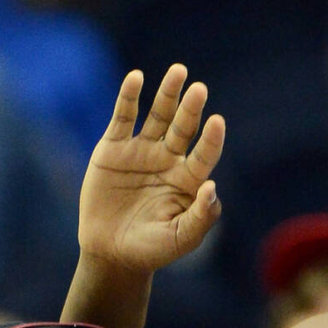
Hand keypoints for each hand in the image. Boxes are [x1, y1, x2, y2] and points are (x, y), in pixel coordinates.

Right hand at [78, 67, 224, 277]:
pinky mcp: (113, 148)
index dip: (211, 139)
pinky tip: (136, 78)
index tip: (217, 123)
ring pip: (158, 115)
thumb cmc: (150, 250)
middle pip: (183, 127)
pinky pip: (123, 117)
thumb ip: (200, 217)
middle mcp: (168, 158)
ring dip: (168, 93)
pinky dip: (128, 97)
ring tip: (178, 72)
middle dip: (191, 108)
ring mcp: (141, 150)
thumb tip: (212, 187)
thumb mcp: (179, 239)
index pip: (204, 153)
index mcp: (188, 178)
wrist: (110, 254)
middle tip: (199, 90)